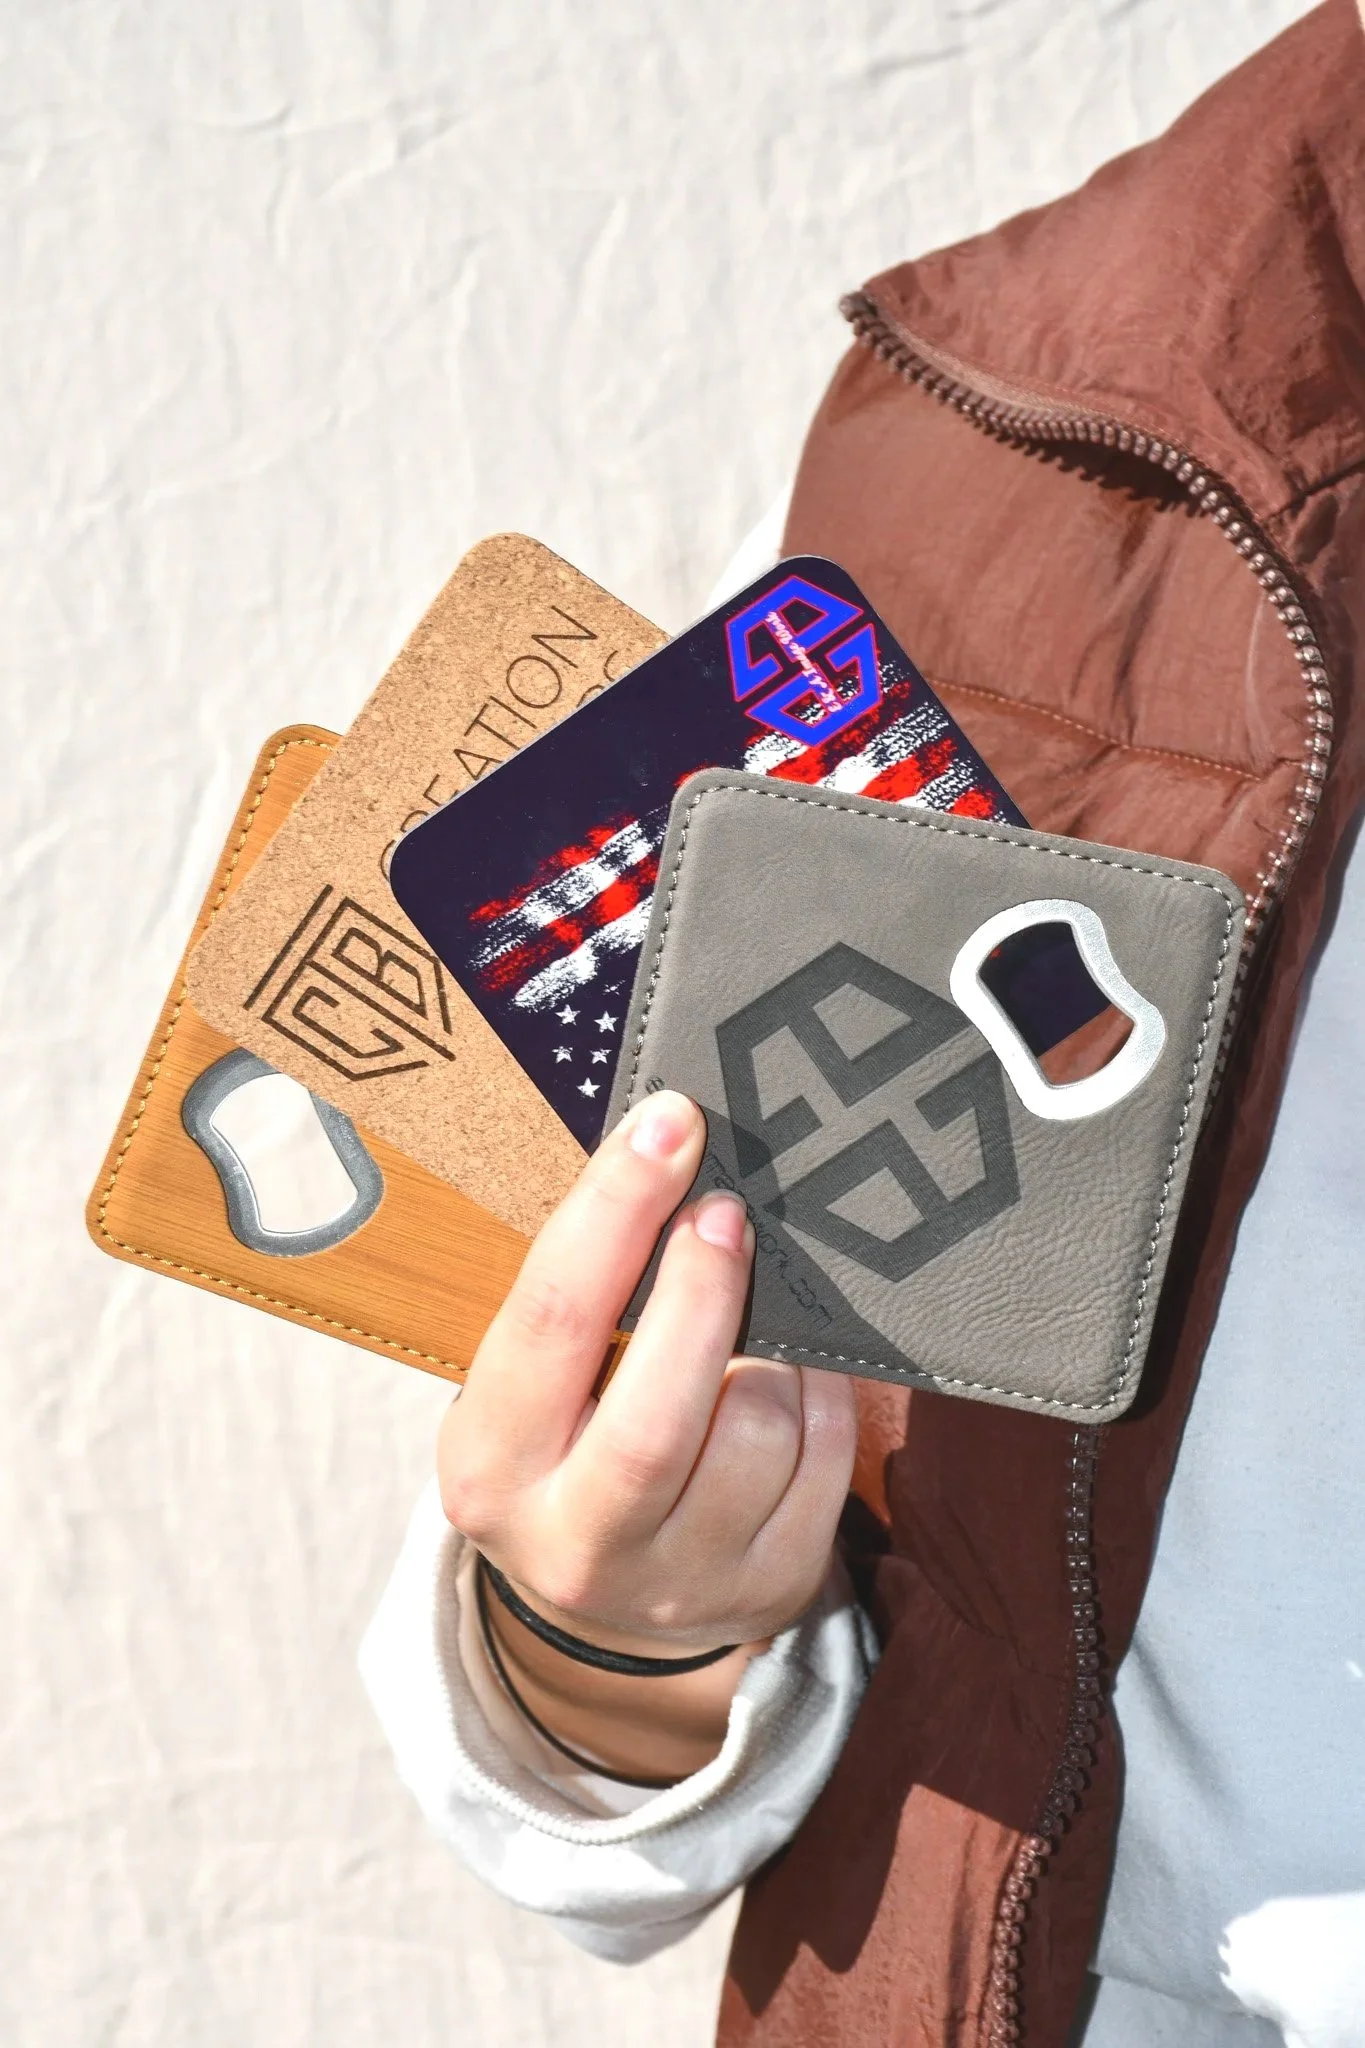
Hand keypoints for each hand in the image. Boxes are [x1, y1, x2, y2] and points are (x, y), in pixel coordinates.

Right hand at [439, 1089, 856, 1779]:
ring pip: (755, 1431)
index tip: (668, 1125)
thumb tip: (670, 1154)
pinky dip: (818, 1398)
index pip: (552, 1322)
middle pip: (656, 1414)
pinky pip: (824, 1462)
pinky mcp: (767, 1590)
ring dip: (769, 1353)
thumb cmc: (569, 1442)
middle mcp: (573, 1541)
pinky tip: (788, 1378)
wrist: (612, 1600)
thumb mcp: (533, 1385)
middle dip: (704, 1291)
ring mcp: (677, 1581)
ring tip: (751, 1325)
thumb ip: (584, 1297)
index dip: (615, 1212)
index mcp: (491, 1467)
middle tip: (727, 1211)